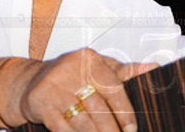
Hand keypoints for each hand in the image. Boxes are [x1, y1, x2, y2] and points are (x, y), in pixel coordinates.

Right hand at [16, 49, 157, 131]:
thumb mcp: (97, 67)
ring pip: (81, 120)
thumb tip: (154, 68)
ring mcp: (54, 87)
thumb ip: (125, 71)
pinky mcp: (40, 103)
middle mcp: (71, 70)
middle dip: (111, 129)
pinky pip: (61, 127)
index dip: (124, 111)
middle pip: (98, 107)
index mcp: (89, 59)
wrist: (30, 81)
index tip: (131, 128)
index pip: (113, 87)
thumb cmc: (70, 75)